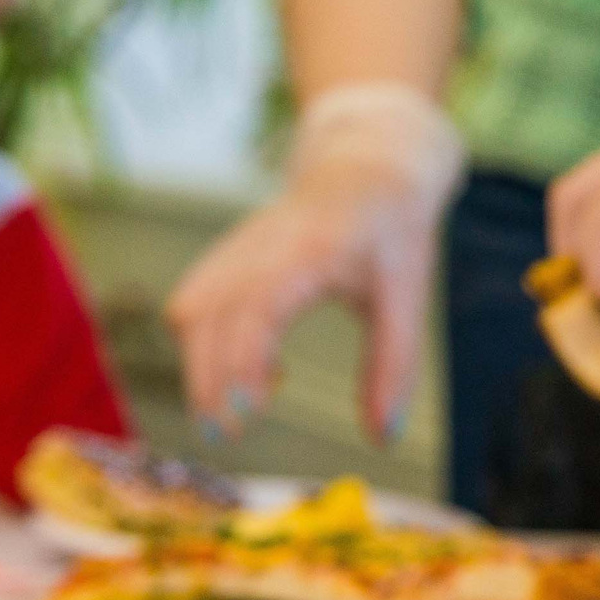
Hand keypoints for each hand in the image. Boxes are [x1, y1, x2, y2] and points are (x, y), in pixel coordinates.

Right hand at [167, 85, 461, 443]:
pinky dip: (203, 343)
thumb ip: (395, 365)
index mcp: (310, 250)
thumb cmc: (392, 230)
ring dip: (200, 364)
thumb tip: (383, 436)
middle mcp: (261, 245)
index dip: (240, 362)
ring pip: (190, 309)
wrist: (370, 163)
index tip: (244, 414)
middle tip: (226, 436)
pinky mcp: (226, 254)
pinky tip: (249, 369)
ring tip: (240, 410)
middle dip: (206, 380)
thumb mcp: (408, 295)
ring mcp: (237, 246)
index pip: (255, 308)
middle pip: (207, 316)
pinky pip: (194, 301)